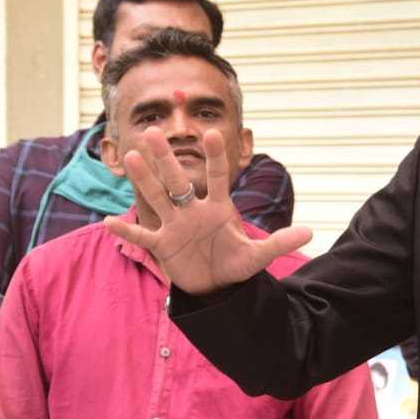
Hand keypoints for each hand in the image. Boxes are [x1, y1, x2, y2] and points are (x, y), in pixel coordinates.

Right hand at [104, 127, 311, 293]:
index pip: (218, 177)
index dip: (215, 157)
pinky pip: (142, 236)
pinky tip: (110, 221)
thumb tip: (310, 232)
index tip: (212, 133)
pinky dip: (127, 231)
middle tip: (153, 132)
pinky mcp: (163, 245)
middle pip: (177, 180)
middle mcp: (193, 211)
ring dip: (144, 180)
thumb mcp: (258, 256)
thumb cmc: (235, 264)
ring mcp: (175, 226)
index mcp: (218, 208)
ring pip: (157, 198)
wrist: (217, 286)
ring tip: (130, 156)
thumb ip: (279, 242)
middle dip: (166, 158)